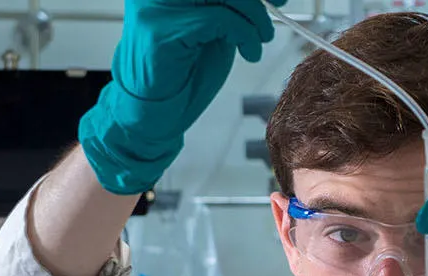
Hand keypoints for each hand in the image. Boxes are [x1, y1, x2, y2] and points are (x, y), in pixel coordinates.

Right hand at [79, 0, 284, 194]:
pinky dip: (245, 34)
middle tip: (276, 11)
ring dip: (254, 17)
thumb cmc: (180, 74)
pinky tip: (249, 52)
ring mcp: (155, 8)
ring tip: (261, 38)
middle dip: (255, 0)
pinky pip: (218, 18)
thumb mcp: (214, 30)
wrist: (152, 113)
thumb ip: (231, 8)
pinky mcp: (160, 31)